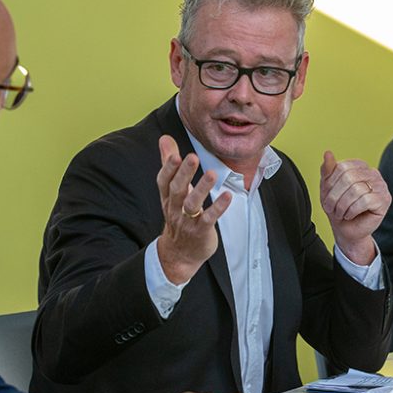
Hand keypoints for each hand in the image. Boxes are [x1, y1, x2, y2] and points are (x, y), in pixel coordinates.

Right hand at [155, 135, 231, 283]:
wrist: (179, 254)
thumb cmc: (177, 215)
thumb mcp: (170, 190)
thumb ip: (168, 164)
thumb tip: (164, 138)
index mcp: (167, 197)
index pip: (164, 181)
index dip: (168, 168)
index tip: (174, 154)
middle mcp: (174, 208)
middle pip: (177, 190)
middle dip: (184, 174)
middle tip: (192, 157)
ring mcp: (187, 221)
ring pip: (192, 204)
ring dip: (201, 189)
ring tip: (212, 174)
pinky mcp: (201, 231)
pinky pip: (208, 219)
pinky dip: (217, 208)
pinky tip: (227, 196)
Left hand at [320, 150, 390, 264]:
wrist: (346, 229)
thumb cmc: (337, 207)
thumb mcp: (327, 188)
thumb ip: (327, 170)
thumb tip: (328, 153)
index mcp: (359, 166)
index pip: (341, 167)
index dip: (330, 183)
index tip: (326, 196)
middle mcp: (372, 172)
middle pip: (348, 177)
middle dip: (335, 196)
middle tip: (331, 207)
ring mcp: (381, 185)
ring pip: (356, 189)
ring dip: (342, 205)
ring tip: (341, 212)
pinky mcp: (384, 200)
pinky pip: (365, 201)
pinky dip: (352, 210)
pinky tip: (350, 215)